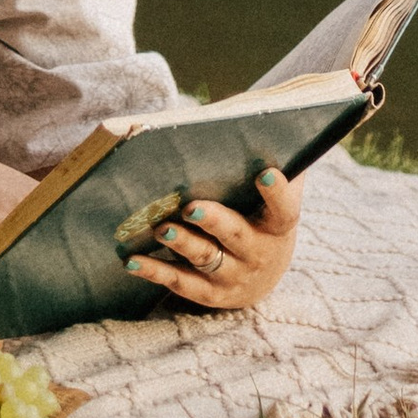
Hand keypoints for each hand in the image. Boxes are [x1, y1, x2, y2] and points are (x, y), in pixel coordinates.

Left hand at [127, 165, 303, 313]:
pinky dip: (156, 272)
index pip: (284, 209)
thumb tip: (267, 124)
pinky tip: (133, 261)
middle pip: (236, 235)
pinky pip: (181, 283)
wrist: (264, 274)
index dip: (277, 193)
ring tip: (160, 228)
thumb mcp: (273, 197)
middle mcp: (258, 253)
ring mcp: (233, 276)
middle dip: (213, 221)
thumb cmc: (262, 216)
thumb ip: (273, 162)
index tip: (266, 172)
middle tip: (190, 207)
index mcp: (277, 226)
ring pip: (205, 258)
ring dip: (182, 243)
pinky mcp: (210, 293)